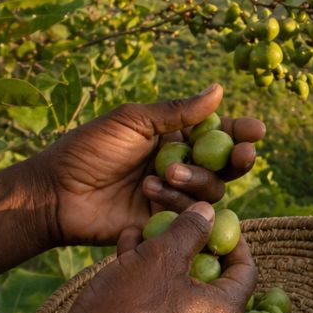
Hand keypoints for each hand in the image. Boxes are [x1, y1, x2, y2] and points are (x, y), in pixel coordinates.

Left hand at [28, 83, 264, 245]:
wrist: (56, 194)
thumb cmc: (88, 150)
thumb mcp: (133, 122)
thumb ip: (178, 112)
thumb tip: (220, 89)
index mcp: (173, 137)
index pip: (217, 134)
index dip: (239, 132)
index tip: (257, 130)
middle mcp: (179, 165)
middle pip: (224, 165)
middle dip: (237, 159)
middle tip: (243, 155)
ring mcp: (172, 196)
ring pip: (210, 190)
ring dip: (195, 179)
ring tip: (166, 172)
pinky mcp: (164, 223)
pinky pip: (189, 215)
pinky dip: (176, 201)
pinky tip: (150, 192)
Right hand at [32, 202, 255, 312]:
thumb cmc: (126, 311)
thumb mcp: (160, 258)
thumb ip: (190, 230)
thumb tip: (210, 211)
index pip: (245, 269)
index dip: (233, 239)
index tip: (215, 218)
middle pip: (209, 278)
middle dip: (189, 244)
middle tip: (173, 219)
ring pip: (177, 288)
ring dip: (160, 257)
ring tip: (139, 229)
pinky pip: (156, 306)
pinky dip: (145, 279)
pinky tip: (123, 251)